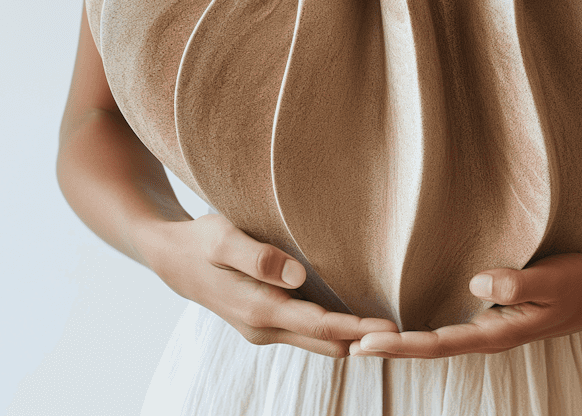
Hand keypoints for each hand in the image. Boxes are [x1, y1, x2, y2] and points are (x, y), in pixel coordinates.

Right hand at [145, 213, 399, 357]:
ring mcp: (265, 327)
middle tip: (410, 332)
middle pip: (326, 342)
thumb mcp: (222, 238)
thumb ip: (258, 256)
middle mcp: (265, 326)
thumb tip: (297, 276)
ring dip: (351, 337)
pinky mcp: (266, 319)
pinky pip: (307, 332)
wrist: (171, 257)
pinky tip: (356, 316)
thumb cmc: (200, 240)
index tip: (392, 329)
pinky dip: (334, 330)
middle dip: (363, 339)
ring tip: (392, 328)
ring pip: (319, 341)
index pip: (320, 326)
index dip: (357, 328)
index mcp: (259, 310)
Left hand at [348, 252, 581, 359]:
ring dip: (402, 340)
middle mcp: (488, 333)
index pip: (438, 343)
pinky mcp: (494, 313)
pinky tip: (406, 316)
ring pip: (437, 337)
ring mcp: (490, 325)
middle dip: (389, 347)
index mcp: (498, 333)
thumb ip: (516, 282)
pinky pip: (451, 323)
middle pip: (429, 345)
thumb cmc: (581, 282)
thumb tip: (476, 282)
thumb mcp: (553, 279)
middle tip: (345, 343)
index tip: (364, 343)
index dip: (400, 345)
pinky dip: (423, 324)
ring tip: (363, 335)